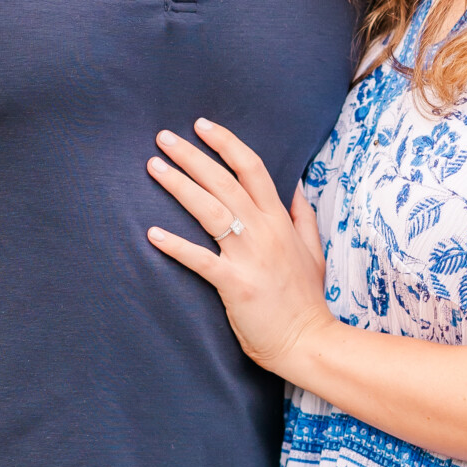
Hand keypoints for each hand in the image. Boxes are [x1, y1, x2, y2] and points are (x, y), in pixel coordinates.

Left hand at [147, 119, 330, 378]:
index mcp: (280, 221)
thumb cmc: (306, 299)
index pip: (252, 168)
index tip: (202, 125)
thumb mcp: (313, 251)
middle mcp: (264, 232)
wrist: (308, 341)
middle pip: (224, 182)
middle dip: (192, 156)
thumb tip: (295, 187)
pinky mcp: (235, 284)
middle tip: (163, 137)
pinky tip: (152, 234)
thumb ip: (303, 216)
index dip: (226, 143)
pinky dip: (175, 246)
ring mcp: (250, 257)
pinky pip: (200, 260)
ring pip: (210, 210)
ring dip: (179, 185)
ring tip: (154, 167)